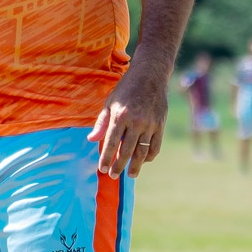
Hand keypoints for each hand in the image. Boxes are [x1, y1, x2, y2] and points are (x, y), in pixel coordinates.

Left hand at [88, 56, 171, 177]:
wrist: (151, 75)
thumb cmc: (126, 88)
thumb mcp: (110, 102)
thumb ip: (101, 122)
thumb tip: (91, 140)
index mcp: (120, 115)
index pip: (111, 143)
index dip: (106, 158)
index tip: (102, 169)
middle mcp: (136, 121)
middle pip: (127, 151)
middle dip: (119, 166)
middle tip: (113, 176)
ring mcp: (150, 124)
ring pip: (143, 151)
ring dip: (136, 166)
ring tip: (130, 175)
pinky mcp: (160, 124)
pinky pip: (156, 146)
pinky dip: (149, 156)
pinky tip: (144, 161)